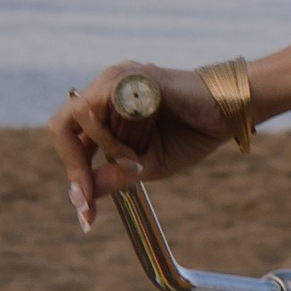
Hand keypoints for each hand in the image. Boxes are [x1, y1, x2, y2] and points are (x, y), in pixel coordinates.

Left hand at [48, 64, 226, 232]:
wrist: (229, 112)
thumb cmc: (190, 133)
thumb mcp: (147, 164)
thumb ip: (114, 175)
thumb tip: (84, 196)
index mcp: (104, 106)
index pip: (67, 138)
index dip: (72, 174)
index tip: (86, 213)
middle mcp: (105, 87)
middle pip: (61, 126)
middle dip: (76, 166)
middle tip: (89, 199)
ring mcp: (118, 77)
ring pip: (84, 118)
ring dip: (112, 147)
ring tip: (141, 155)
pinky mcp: (136, 76)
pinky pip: (113, 109)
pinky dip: (125, 134)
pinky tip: (149, 137)